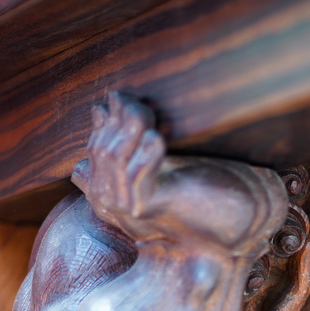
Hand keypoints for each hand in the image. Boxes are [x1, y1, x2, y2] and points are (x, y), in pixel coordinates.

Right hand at [72, 91, 170, 238]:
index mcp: (102, 189)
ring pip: (117, 158)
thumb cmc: (184, 180)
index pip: (96, 148)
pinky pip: (137, 175)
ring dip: (131, 129)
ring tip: (147, 111)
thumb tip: (98, 110)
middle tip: (133, 100)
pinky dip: (146, 153)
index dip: (106, 120)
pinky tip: (156, 136)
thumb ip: (121, 138)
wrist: (213, 213)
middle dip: (117, 120)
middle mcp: (107, 201)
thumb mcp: (145, 154)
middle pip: (104, 150)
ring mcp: (123, 206)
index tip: (117, 97)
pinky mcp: (142, 207)